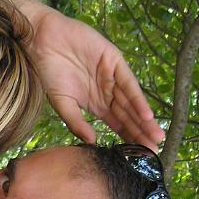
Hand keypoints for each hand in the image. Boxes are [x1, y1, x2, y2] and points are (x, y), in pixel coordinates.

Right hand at [31, 10, 164, 149]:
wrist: (43, 42)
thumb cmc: (47, 71)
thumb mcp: (61, 102)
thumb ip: (77, 122)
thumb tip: (92, 143)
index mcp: (95, 103)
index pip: (116, 124)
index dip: (128, 138)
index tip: (139, 156)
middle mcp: (107, 91)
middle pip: (128, 115)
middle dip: (141, 132)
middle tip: (154, 151)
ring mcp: (112, 76)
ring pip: (131, 102)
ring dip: (144, 119)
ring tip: (155, 137)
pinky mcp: (114, 61)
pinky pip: (129, 83)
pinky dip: (137, 99)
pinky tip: (146, 115)